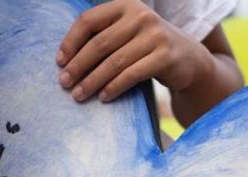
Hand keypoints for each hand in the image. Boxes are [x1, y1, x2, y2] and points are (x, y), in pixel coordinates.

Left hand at [56, 0, 209, 102]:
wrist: (189, 58)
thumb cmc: (148, 46)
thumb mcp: (127, 32)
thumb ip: (103, 34)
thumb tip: (64, 58)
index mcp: (125, 4)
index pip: (89, 20)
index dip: (71, 42)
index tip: (59, 62)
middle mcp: (141, 15)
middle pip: (99, 43)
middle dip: (78, 66)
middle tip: (64, 83)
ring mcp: (155, 35)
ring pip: (114, 62)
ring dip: (92, 81)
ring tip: (78, 95)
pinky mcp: (165, 56)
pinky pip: (132, 74)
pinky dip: (114, 87)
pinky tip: (103, 97)